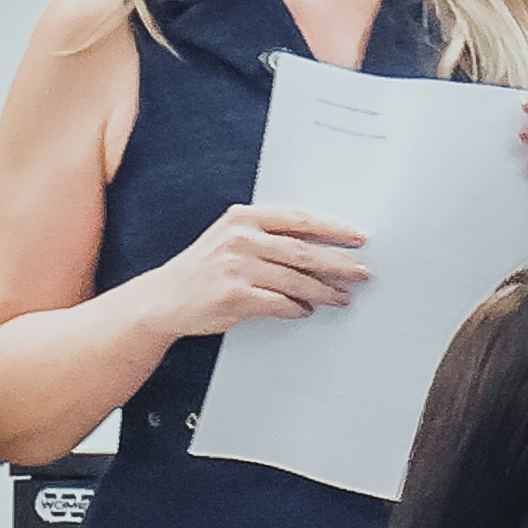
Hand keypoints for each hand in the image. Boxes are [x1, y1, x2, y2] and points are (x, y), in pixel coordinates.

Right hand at [149, 201, 369, 338]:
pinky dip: (298, 308)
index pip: (299, 218)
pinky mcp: (235, 297)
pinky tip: (308, 310)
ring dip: (325, 291)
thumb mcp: (231, 238)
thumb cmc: (204, 268)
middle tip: (362, 271)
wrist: (165, 298)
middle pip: (303, 250)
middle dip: (338, 262)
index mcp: (243, 218)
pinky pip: (279, 303)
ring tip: (343, 296)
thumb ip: (268, 235)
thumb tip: (320, 244)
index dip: (332, 227)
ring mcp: (237, 268)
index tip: (358, 237)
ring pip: (296, 280)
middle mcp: (241, 239)